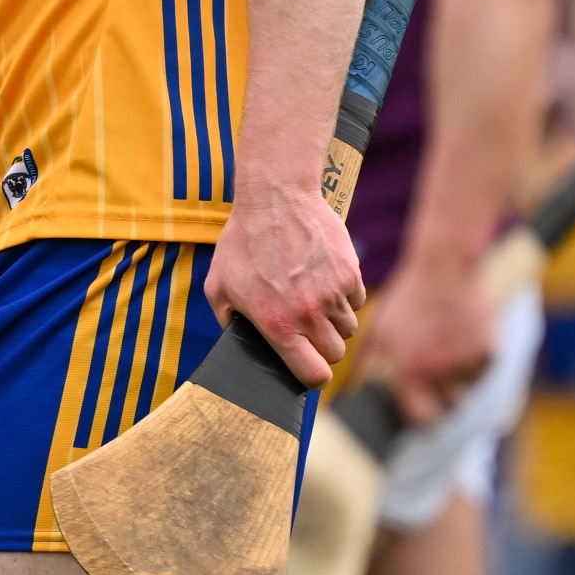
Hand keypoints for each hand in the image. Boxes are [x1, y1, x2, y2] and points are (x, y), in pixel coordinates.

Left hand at [206, 180, 364, 387]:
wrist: (274, 198)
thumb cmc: (243, 242)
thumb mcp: (218, 285)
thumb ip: (228, 321)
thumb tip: (240, 343)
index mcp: (277, 324)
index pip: (313, 375)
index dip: (313, 376)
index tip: (308, 367)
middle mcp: (309, 313)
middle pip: (335, 355)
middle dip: (323, 347)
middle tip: (307, 329)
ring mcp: (333, 293)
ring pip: (349, 328)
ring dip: (334, 321)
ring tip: (312, 298)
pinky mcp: (350, 273)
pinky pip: (356, 300)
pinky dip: (345, 296)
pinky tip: (322, 278)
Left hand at [358, 253, 493, 423]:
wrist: (445, 269)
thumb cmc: (408, 301)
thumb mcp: (382, 332)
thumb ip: (373, 367)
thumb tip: (362, 394)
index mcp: (411, 370)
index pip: (420, 419)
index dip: (418, 417)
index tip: (417, 411)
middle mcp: (441, 372)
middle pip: (447, 408)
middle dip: (440, 400)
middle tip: (433, 380)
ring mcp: (468, 364)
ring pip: (466, 389)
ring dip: (457, 380)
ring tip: (444, 350)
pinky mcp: (489, 353)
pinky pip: (480, 372)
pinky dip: (472, 362)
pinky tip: (459, 337)